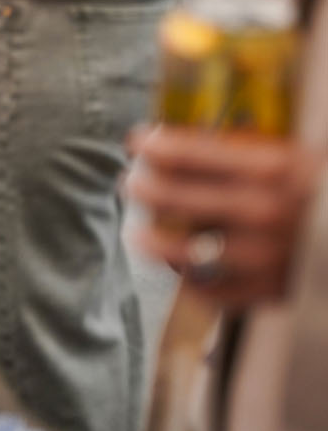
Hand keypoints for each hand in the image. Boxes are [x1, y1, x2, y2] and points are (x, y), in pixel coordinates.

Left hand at [127, 126, 325, 309]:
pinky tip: (182, 273)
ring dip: (156, 241)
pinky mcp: (271, 291)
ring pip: (188, 251)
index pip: (196, 152)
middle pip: (180, 198)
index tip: (137, 141)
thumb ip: (252, 150)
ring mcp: (265, 255)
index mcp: (273, 169)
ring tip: (139, 235)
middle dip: (147, 188)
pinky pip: (217, 292)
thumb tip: (192, 138)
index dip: (159, 146)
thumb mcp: (301, 158)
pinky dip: (195, 283)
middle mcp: (263, 211)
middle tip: (130, 183)